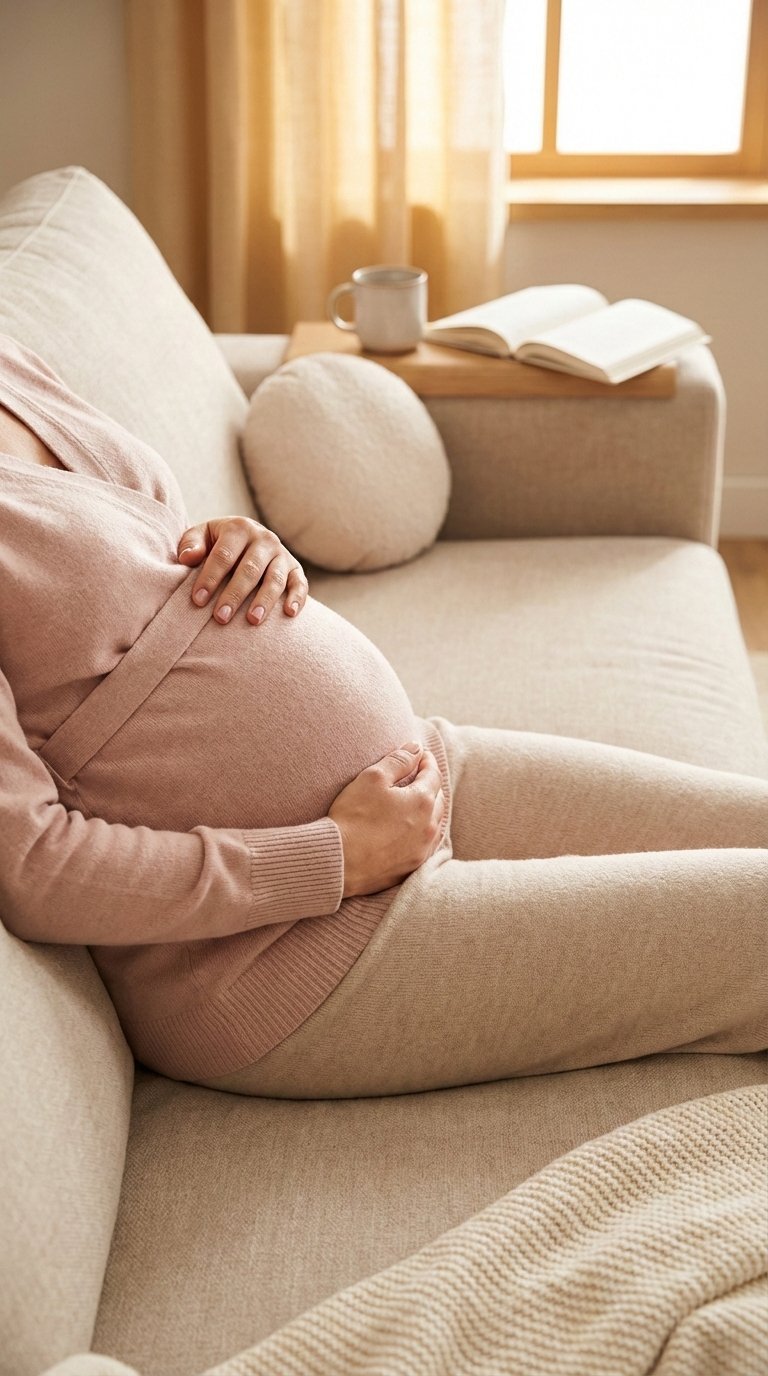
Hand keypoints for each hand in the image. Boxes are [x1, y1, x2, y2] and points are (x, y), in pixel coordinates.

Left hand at [177, 516, 307, 626]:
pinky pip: (300, 583)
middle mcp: (264, 539)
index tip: (198, 600)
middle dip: (235, 594)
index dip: (210, 578)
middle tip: (221, 617)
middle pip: (249, 569)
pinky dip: (297, 597)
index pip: (223, 555)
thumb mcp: (202, 536)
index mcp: (239, 528)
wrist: (246, 538)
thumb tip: (187, 559)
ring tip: (253, 621)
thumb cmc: (218, 543)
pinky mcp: (295, 568)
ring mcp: (282, 554)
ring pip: (275, 579)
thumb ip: (191, 544)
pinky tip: (289, 613)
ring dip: (264, 601)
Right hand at [329, 743, 445, 896]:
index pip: (432, 775)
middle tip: (420, 775)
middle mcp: (429, 826)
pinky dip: (424, 832)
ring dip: (430, 809)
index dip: (426, 761)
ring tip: (418, 801)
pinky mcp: (411, 867)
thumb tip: (416, 748)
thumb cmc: (353, 817)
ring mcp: (422, 849)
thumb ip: (398, 760)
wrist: (339, 862)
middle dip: (431, 784)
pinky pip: (427, 844)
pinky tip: (414, 830)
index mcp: (422, 801)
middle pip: (438, 799)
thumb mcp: (373, 778)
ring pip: (435, 823)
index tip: (420, 754)